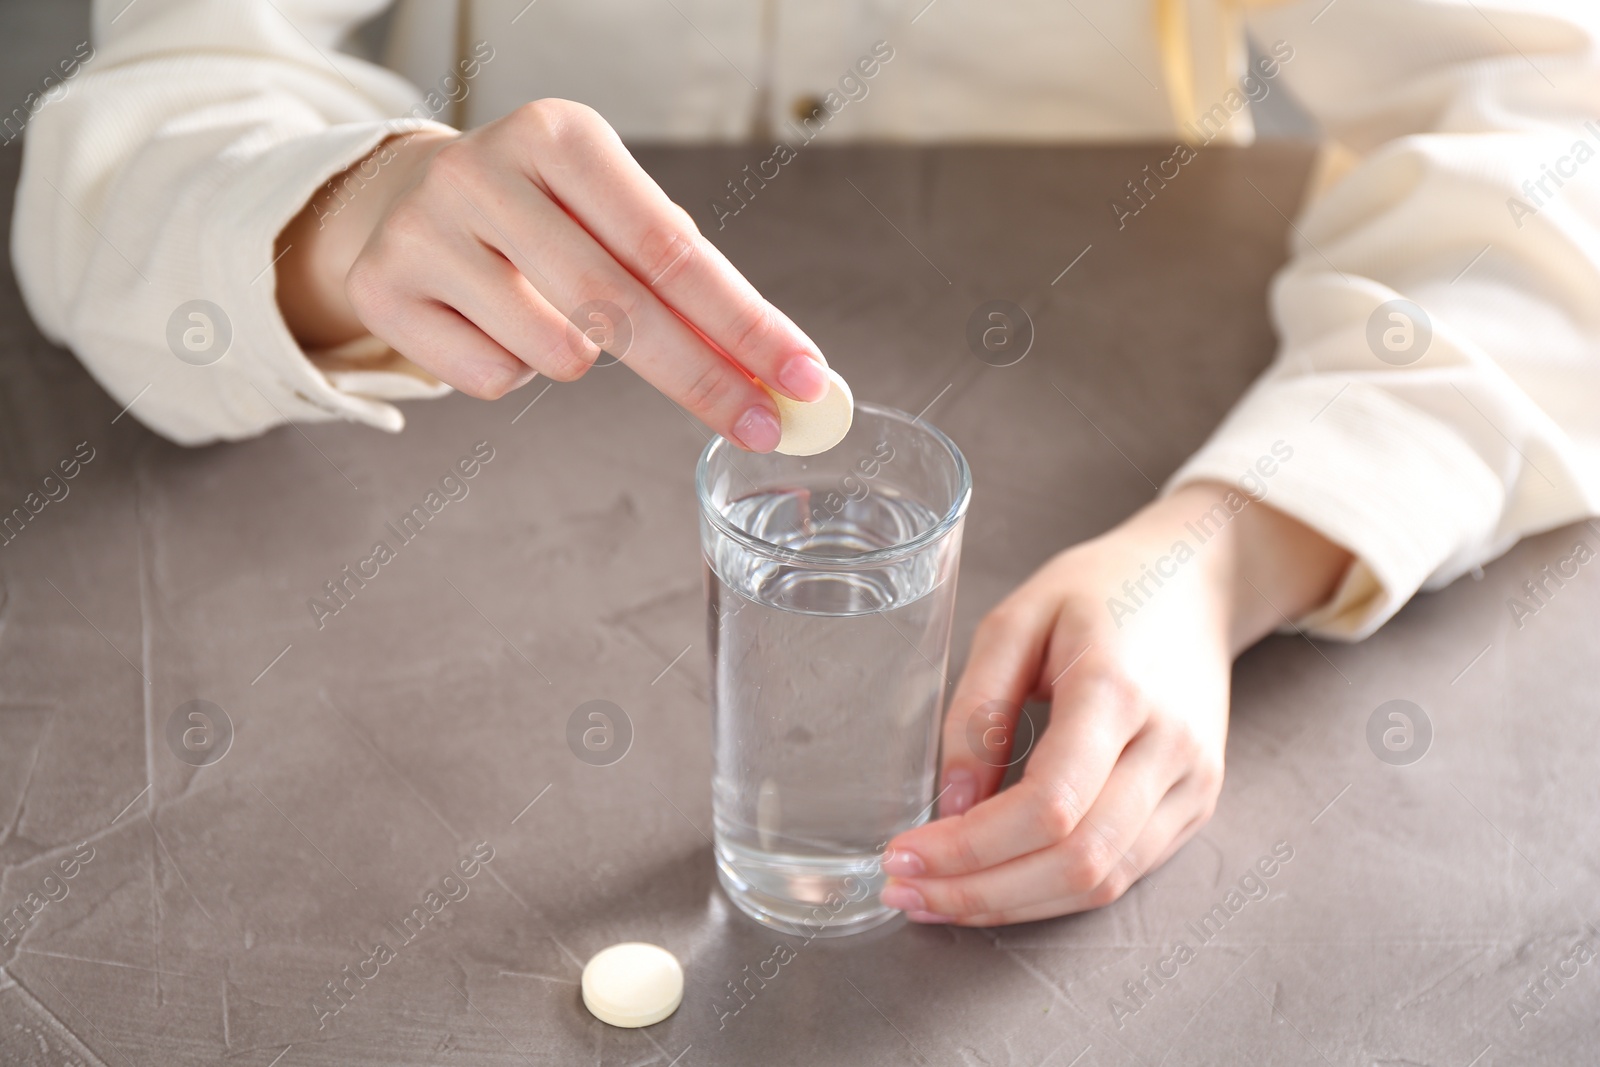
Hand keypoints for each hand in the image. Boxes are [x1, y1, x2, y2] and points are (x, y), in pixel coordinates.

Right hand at [275, 100, 829, 451]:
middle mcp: (484, 170)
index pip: (673, 250)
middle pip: (620, 308)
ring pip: (556, 353)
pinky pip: (491, 379)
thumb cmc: (538, 218)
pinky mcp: (382, 289)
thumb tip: (777, 373)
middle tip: (764, 425)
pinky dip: (510, 370)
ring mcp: (423, 228)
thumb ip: (685, 279)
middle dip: (703, 378)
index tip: (803, 376)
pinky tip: (486, 322)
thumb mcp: (608, 212)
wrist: (397, 203)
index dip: (745, 322)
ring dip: (579, 359)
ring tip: (544, 312)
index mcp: (560, 136)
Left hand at [879, 481, 1351, 924]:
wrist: (1194, 581)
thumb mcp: (1016, 619)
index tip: (902, 854)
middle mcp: (1168, 748)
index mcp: (1116, 691)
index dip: (970, 848)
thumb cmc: (1100, 590)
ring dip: (1011, 905)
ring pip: (1101, 884)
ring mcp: (1193, 784)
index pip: (1048, 806)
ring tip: (937, 898)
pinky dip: (1051, 893)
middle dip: (979, 892)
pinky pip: (1123, 874)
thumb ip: (977, 709)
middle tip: (905, 892)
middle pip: (1075, 862)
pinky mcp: (1196, 805)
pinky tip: (994, 881)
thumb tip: (952, 804)